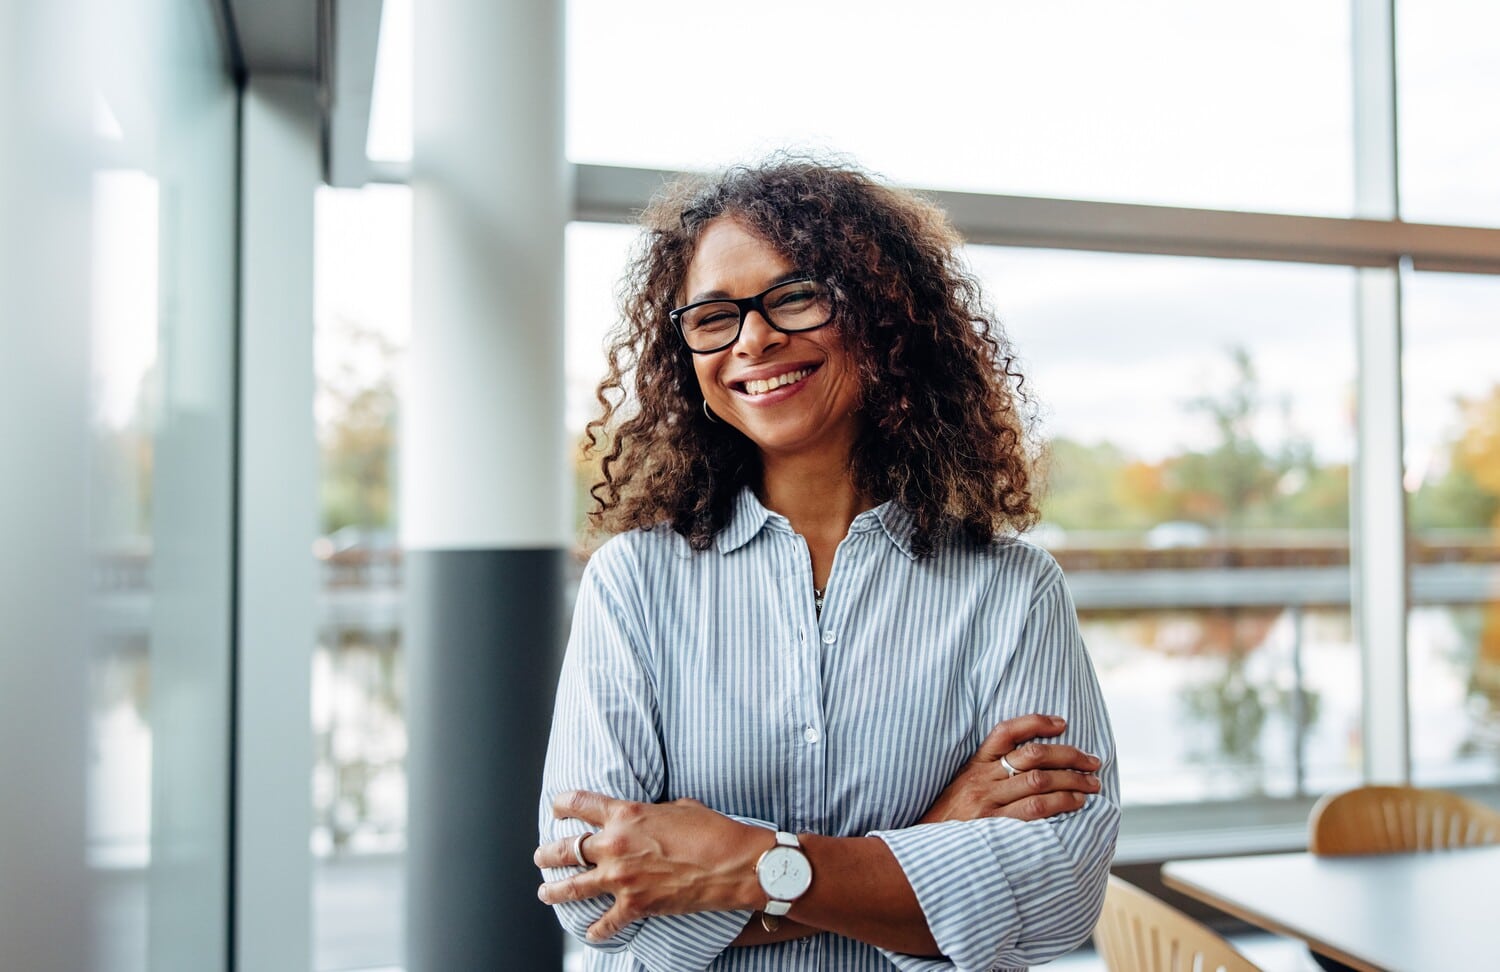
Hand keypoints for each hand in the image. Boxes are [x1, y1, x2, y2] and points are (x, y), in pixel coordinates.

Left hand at [534, 790, 767, 940]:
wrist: (733, 864)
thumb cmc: (712, 830)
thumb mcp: (679, 807)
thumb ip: (653, 812)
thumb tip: (651, 816)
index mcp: (626, 814)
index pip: (579, 803)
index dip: (562, 804)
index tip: (556, 808)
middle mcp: (615, 844)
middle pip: (565, 848)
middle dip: (547, 852)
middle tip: (541, 855)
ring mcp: (622, 878)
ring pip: (571, 886)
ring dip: (554, 890)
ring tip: (545, 892)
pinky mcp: (635, 905)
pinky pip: (605, 922)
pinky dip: (596, 929)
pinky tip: (590, 931)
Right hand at [918, 713, 1100, 823]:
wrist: (925, 850)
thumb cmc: (950, 820)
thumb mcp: (963, 787)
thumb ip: (990, 773)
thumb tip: (1033, 764)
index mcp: (975, 765)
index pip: (1006, 731)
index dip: (1036, 722)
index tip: (1062, 724)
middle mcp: (982, 779)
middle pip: (1032, 755)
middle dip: (1069, 755)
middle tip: (1093, 762)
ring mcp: (987, 802)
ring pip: (1038, 780)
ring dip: (1071, 781)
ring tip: (1091, 785)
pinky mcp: (994, 825)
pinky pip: (1034, 809)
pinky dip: (1060, 803)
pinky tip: (1076, 804)